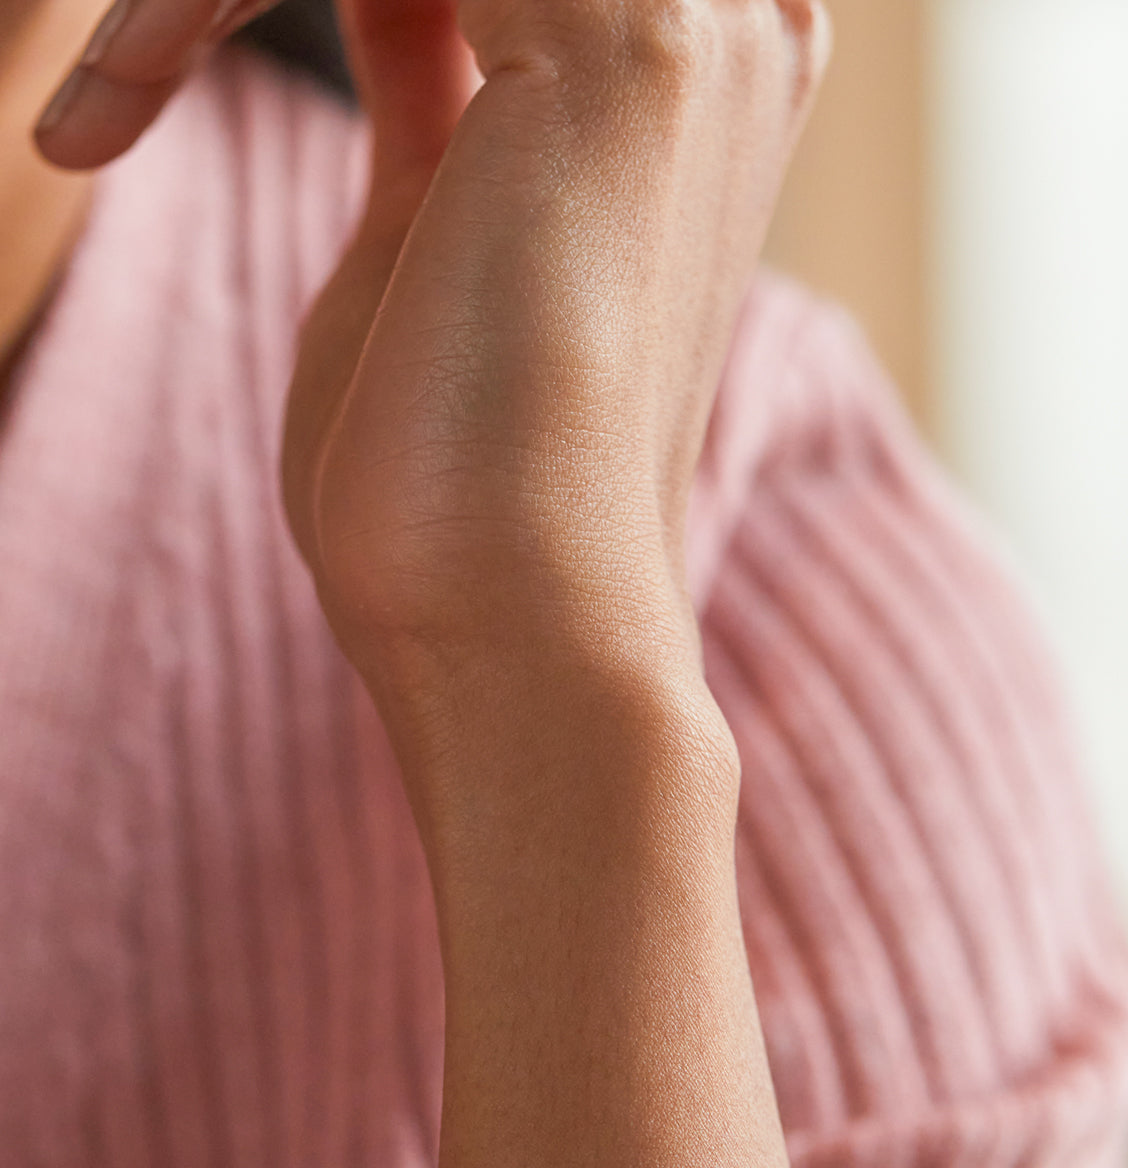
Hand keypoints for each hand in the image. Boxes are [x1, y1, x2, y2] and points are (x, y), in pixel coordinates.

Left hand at [35, 0, 830, 742]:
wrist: (516, 632)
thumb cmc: (456, 492)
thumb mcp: (435, 243)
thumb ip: (434, 102)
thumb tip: (405, 11)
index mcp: (700, 76)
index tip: (156, 54)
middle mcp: (732, 17)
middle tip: (134, 51)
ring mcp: (693, 13)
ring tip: (118, 83)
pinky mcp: (613, 36)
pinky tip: (126, 85)